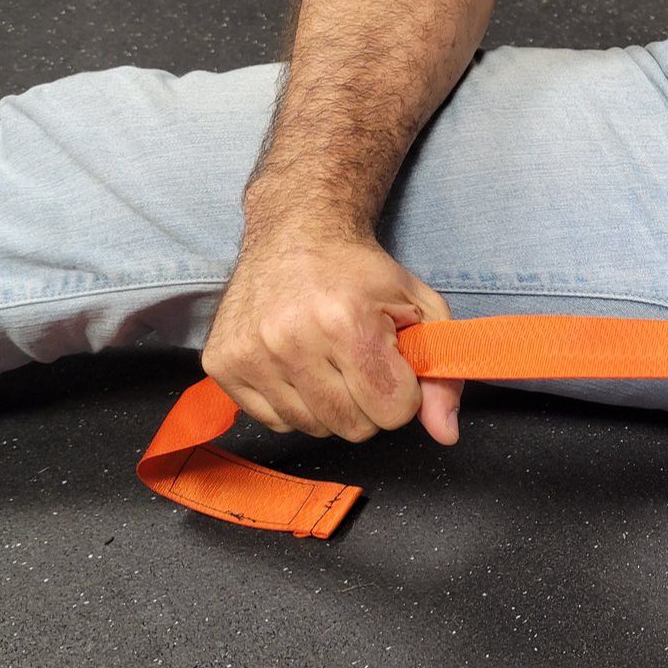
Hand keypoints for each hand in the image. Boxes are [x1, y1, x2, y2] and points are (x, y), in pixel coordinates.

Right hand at [202, 233, 461, 444]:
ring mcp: (251, 353)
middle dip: (368, 402)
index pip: (392, 411)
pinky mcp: (221, 363)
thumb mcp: (421, 309)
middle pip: (353, 427)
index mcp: (346, 322)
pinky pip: (273, 421)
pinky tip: (298, 365)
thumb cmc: (362, 273)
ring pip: (313, 428)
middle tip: (361, 362)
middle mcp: (290, 339)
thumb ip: (443, 373)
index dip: (402, 391)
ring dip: (330, 405)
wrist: (295, 232)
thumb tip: (446, 434)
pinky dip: (294, 403)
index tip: (392, 364)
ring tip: (328, 360)